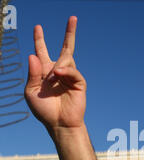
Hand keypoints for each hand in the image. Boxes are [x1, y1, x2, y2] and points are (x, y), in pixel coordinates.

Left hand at [24, 16, 86, 131]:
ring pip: (67, 59)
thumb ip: (32, 73)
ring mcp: (69, 77)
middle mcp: (58, 72)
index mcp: (44, 72)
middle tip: (73, 18)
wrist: (59, 123)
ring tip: (52, 78)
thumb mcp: (30, 92)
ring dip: (58, 65)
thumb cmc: (44, 110)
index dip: (39, 39)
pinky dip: (65, 71)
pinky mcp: (79, 83)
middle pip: (65, 48)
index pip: (42, 51)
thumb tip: (33, 55)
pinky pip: (73, 71)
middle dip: (69, 33)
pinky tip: (58, 75)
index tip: (37, 27)